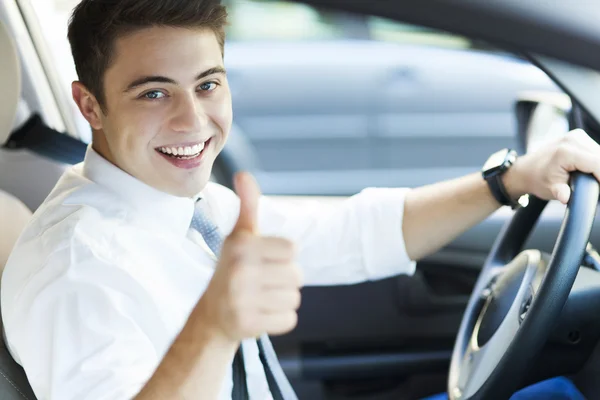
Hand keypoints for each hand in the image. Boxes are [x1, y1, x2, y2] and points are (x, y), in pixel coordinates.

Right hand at [198, 172, 302, 342]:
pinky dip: (280, 319)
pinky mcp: (246, 325)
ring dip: (283, 299)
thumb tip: (243, 174)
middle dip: (285, 279)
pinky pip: (289, 320)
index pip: (293, 248)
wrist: (211, 314)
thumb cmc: (233, 268)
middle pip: (297, 276)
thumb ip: (248, 206)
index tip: (265, 260)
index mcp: (241, 245)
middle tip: (263, 281)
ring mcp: (241, 300)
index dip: (284, 255)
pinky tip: (261, 313)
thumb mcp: (239, 236)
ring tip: (261, 297)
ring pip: (294, 299)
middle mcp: (238, 271)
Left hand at [504, 129, 599, 204]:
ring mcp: (576, 136)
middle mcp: (573, 140)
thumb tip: (566, 198)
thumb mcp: (549, 189)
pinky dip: (595, 161)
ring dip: (599, 167)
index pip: (598, 163)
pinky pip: (595, 150)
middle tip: (596, 186)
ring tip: (592, 180)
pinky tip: (590, 171)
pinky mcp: (579, 136)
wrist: (527, 170)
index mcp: (566, 152)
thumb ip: (561, 192)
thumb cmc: (538, 180)